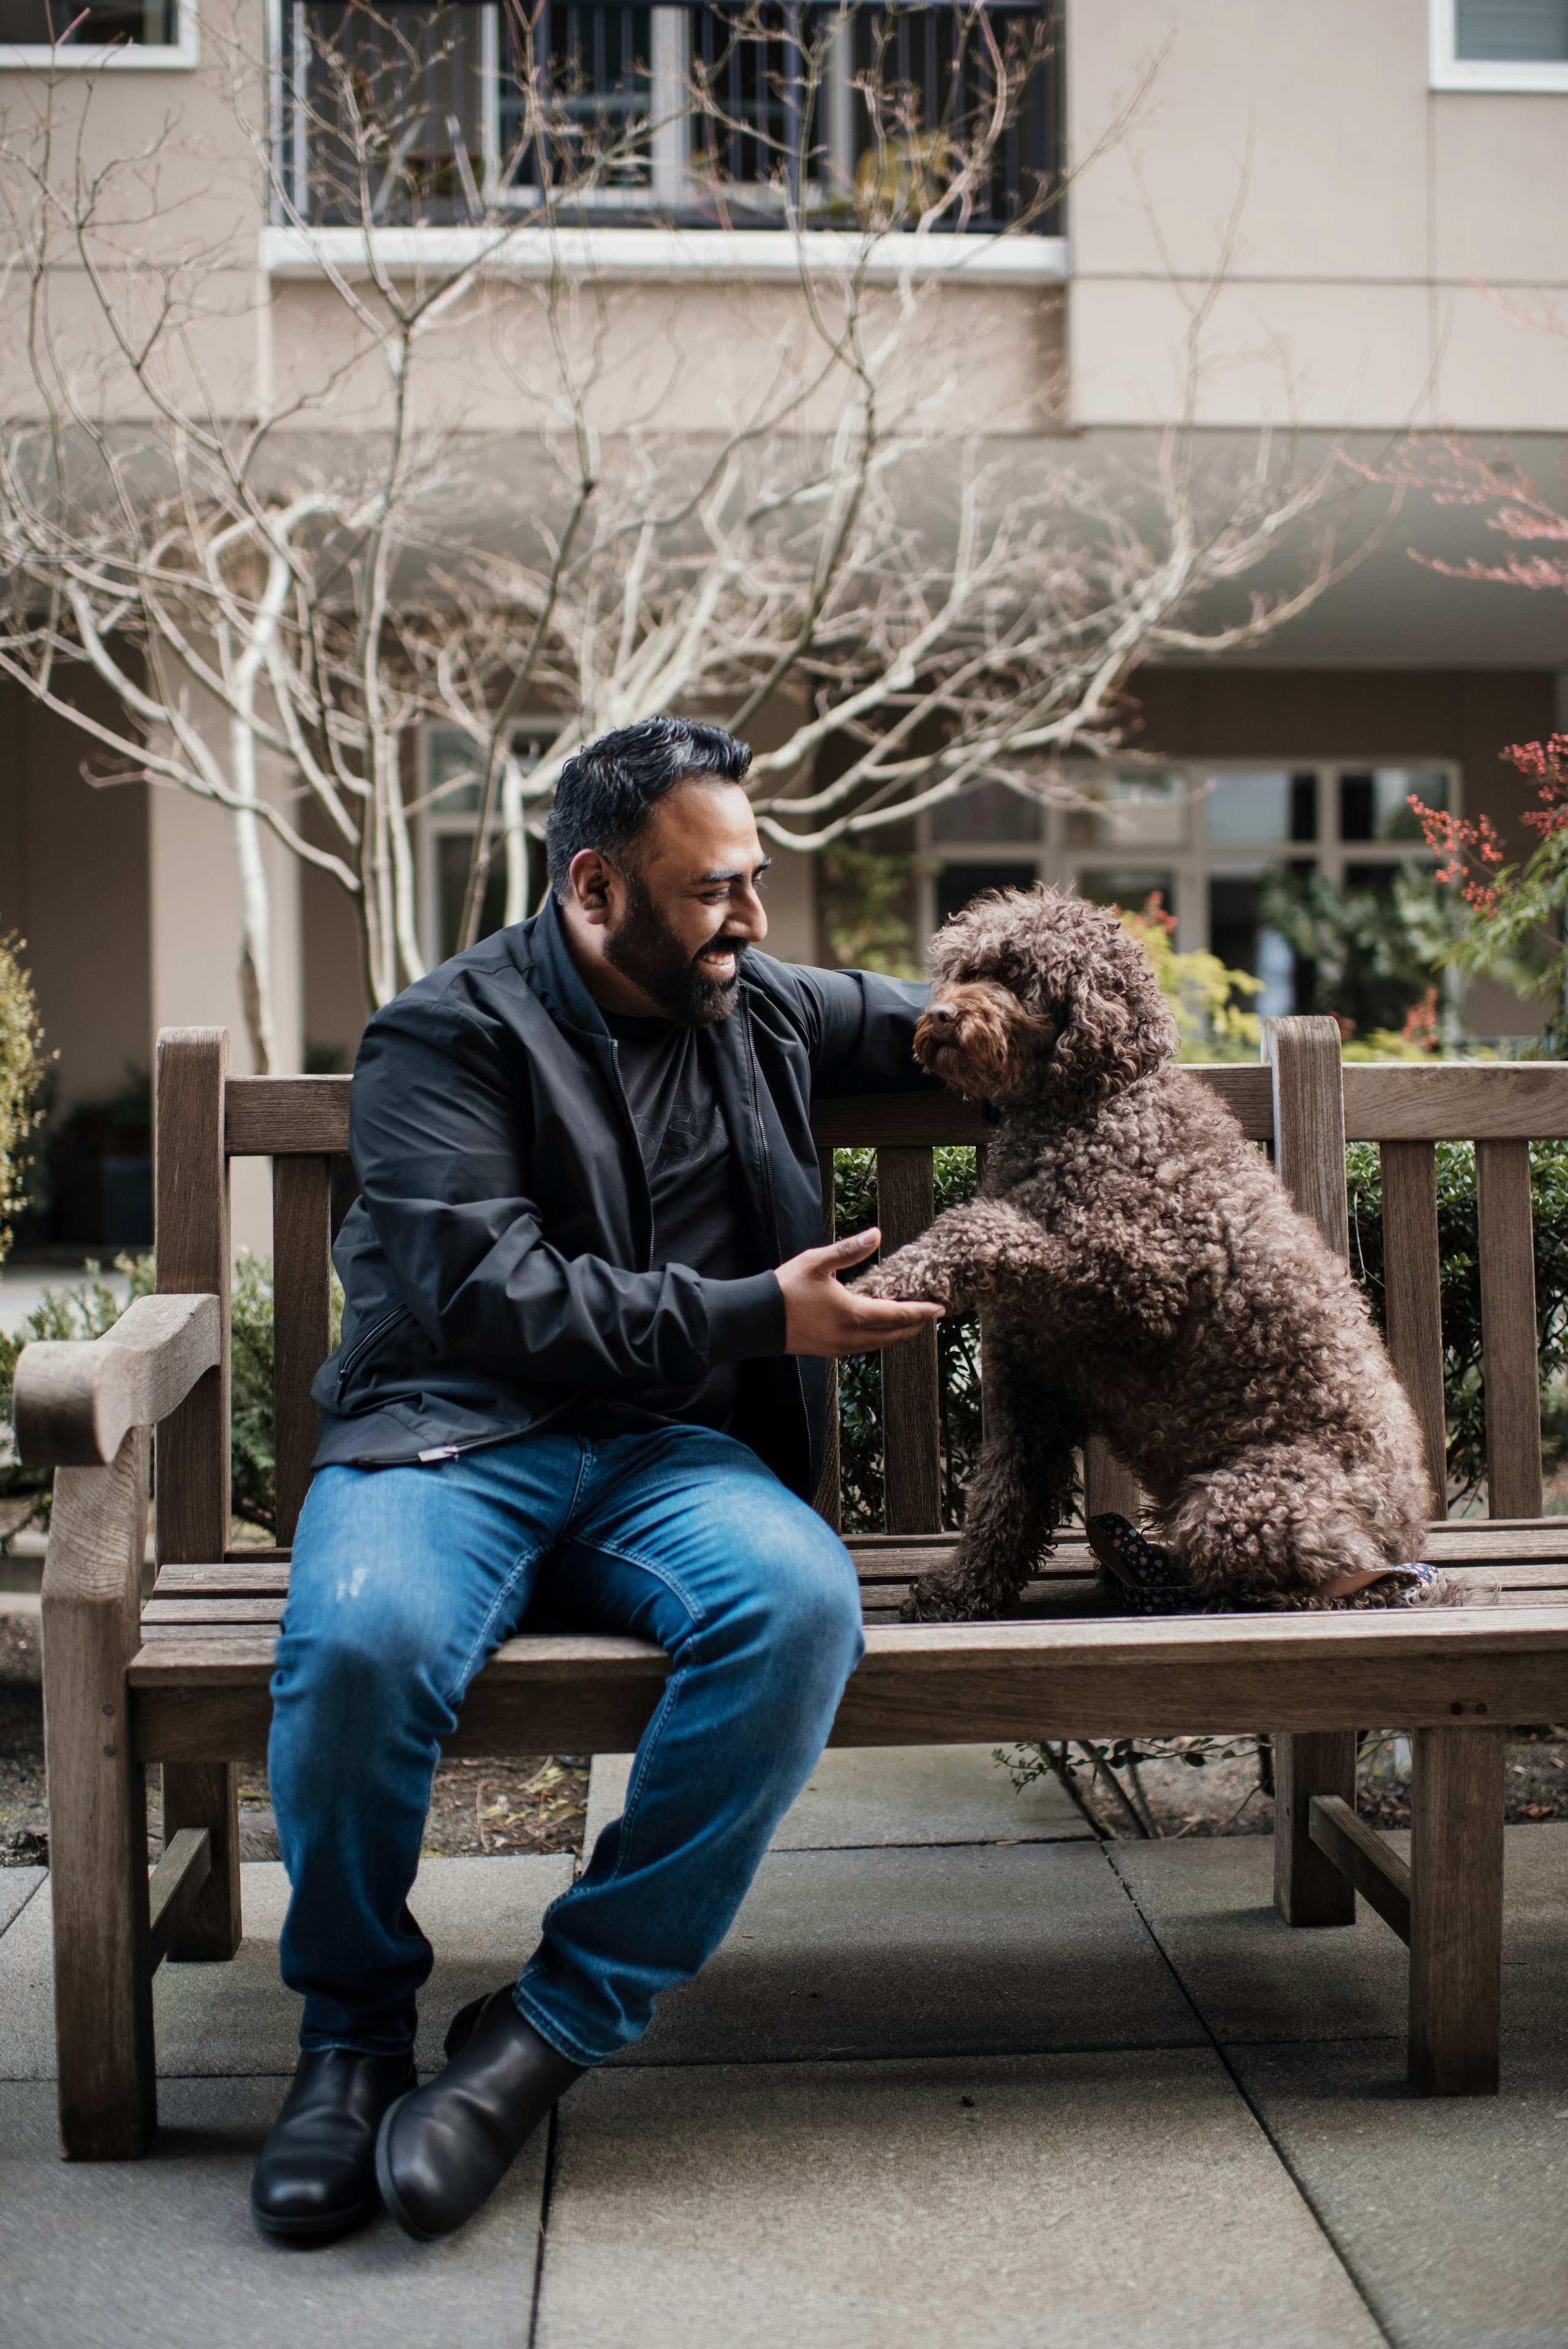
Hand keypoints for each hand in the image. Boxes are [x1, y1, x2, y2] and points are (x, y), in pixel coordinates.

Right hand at [776, 1227, 944, 1359]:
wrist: (757, 1320)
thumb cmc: (786, 1288)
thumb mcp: (817, 1262)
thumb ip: (850, 1250)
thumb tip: (877, 1234)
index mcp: (854, 1314)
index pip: (899, 1316)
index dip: (923, 1312)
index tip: (941, 1308)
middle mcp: (852, 1336)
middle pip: (896, 1335)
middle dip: (916, 1325)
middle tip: (931, 1314)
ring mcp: (841, 1347)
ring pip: (882, 1344)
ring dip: (900, 1333)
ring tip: (912, 1321)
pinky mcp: (831, 1351)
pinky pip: (866, 1347)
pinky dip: (881, 1338)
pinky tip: (880, 1328)